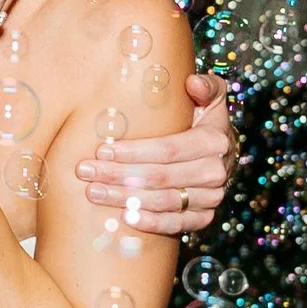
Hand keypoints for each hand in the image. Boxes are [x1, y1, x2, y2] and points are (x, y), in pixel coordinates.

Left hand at [75, 70, 234, 234]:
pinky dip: (150, 223)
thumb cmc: (204, 120)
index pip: (168, 149)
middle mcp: (215, 172)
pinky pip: (175, 225)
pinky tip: (124, 217)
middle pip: (159, 177)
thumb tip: (192, 83)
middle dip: (118, 175)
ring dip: (124, 199)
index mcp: (214, 141)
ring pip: (162, 202)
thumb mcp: (210, 97)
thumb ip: (206, 86)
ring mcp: (211, 198)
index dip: (133, 152)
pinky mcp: (204, 217)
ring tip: (93, 192)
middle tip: (85, 172)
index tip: (102, 150)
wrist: (221, 153)